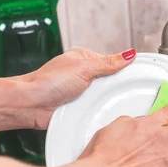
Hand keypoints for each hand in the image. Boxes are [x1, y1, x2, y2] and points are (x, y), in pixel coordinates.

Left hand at [20, 47, 136, 128]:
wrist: (30, 105)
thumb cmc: (49, 82)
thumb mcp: (84, 68)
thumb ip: (108, 63)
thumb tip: (129, 54)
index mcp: (84, 59)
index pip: (112, 62)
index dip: (123, 69)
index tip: (137, 75)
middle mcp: (83, 74)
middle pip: (109, 81)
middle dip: (113, 88)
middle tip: (117, 91)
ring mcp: (81, 91)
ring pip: (103, 97)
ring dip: (104, 101)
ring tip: (104, 102)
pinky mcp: (78, 107)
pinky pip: (95, 109)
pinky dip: (96, 111)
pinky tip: (99, 112)